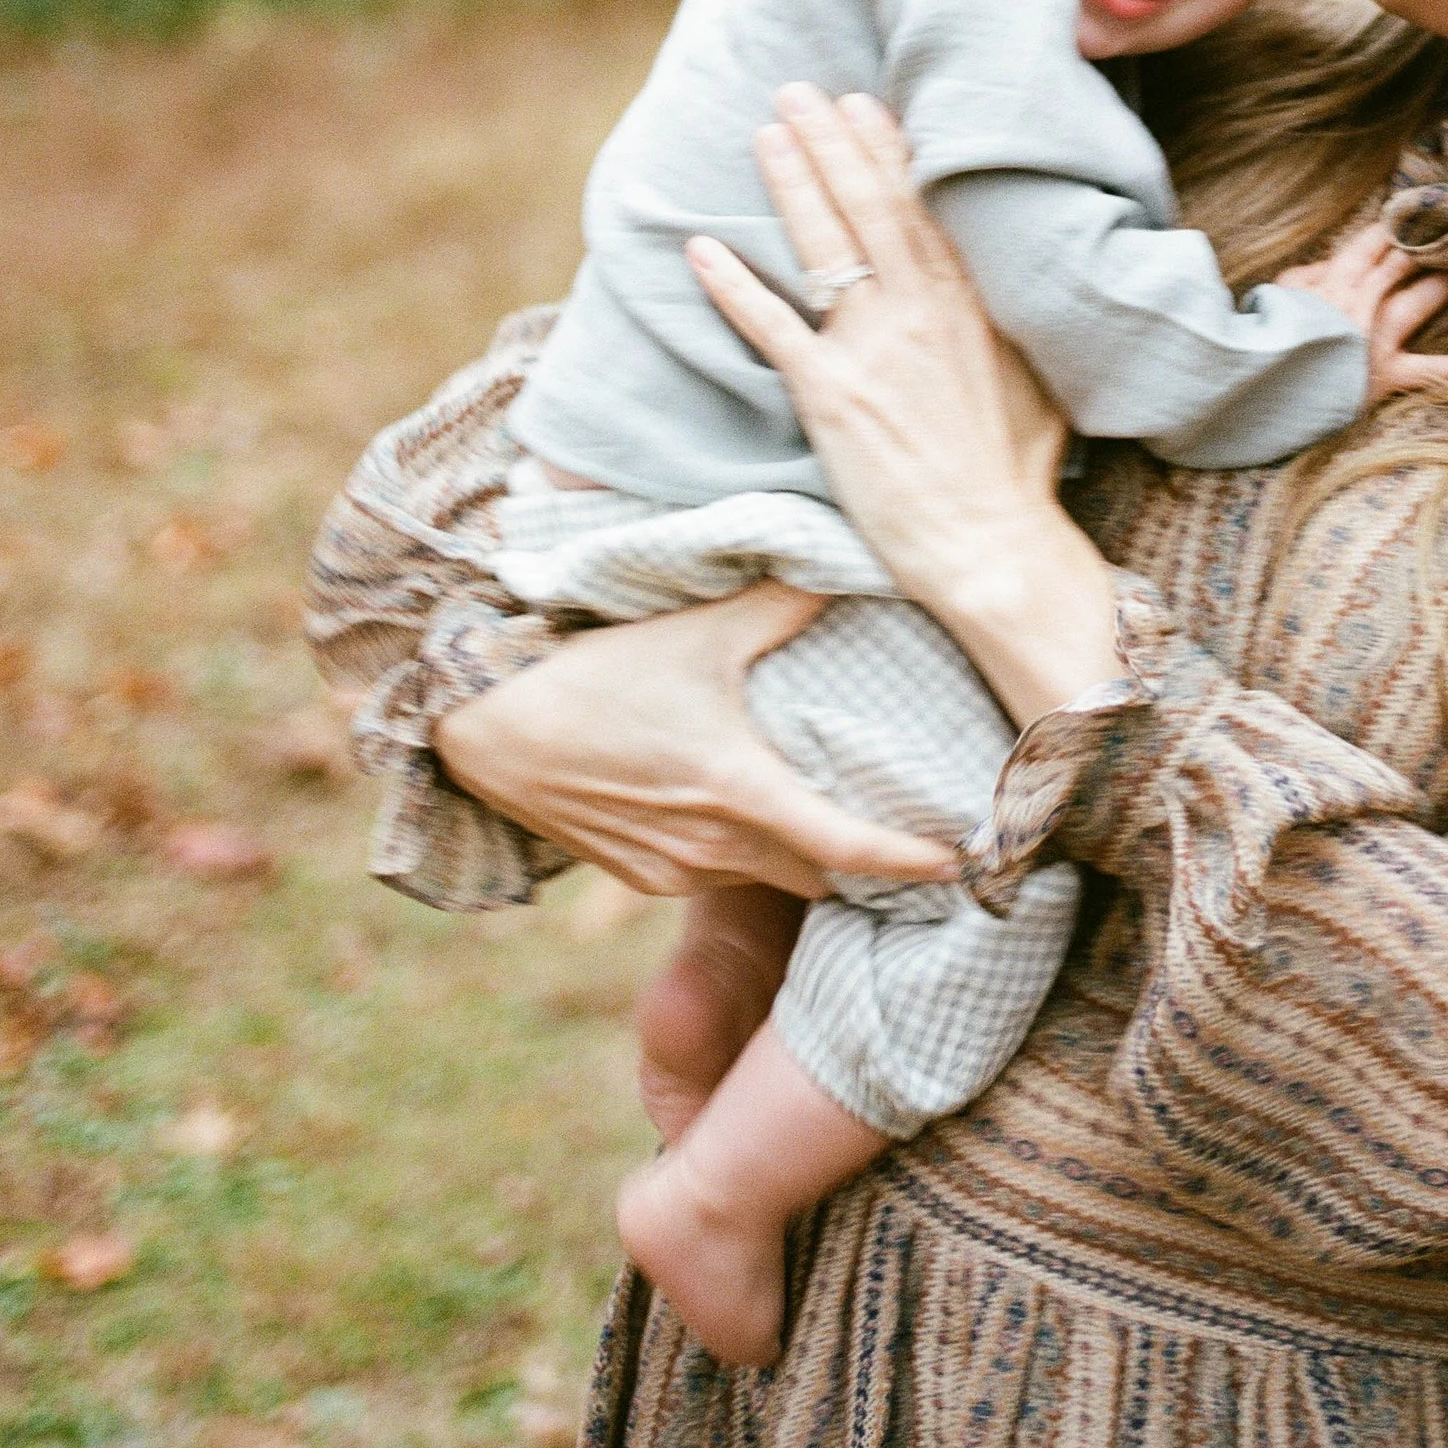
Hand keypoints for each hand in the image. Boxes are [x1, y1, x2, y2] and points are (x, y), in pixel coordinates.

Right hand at [431, 581, 958, 899]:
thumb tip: (843, 568)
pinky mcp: (640, 878)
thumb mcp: (696, 630)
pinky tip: (750, 819)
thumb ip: (780, 605)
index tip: (961, 867)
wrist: (486, 725)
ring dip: (802, 861)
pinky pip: (717, 878)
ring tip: (836, 823)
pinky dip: (747, 857)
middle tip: (908, 837)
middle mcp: (712, 846)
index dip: (909, 863)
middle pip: (818, 877)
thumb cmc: (597, 672)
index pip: (846, 847)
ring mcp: (673, 870)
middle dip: (863, 868)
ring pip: (768, 879)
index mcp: (739, 791)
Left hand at [683, 87, 1112, 718]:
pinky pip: (773, 327)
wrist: (994, 546)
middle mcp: (922, 312)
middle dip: (832, 143)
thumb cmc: (1019, 475)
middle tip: (799, 91)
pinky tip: (701, 248)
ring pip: (824, 247)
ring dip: (791, 184)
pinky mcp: (831, 397)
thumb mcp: (1039, 378)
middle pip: (869, 207)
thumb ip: (1014, 323)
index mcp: (974, 304)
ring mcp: (874, 350)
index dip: (887, 151)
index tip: (863, 105)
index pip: (924, 207)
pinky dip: (734, 285)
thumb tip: (1013, 287)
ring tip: (765, 135)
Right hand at [1278, 219, 1447, 401]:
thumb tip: (1333, 262)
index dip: (1397, 228)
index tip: (1416, 215)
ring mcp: (1378, 338)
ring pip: (1418, 301)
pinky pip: (1426, 370)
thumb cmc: (1272, 336)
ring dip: (1441, 283)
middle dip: (1426, 247)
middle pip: (1402, 264)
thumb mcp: (1281, 294)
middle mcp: (1362, 303)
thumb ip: (1309, 273)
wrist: (1270, 381)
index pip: (1374, 243)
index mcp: (1335, 280)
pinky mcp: (1387, 374)